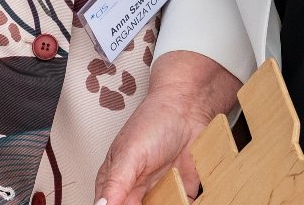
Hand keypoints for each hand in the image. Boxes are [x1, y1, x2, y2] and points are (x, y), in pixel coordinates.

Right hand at [96, 52, 241, 204]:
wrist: (189, 108)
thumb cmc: (155, 121)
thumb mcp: (130, 154)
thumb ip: (115, 184)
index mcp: (114, 182)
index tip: (131, 203)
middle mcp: (135, 191)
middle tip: (148, 201)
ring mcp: (158, 193)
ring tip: (165, 195)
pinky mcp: (180, 193)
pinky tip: (181, 201)